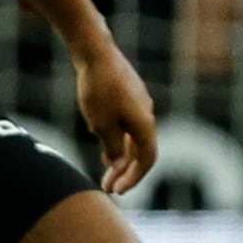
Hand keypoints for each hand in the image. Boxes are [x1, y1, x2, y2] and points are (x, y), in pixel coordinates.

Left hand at [73, 42, 157, 195]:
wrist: (95, 52)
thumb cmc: (97, 89)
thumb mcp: (100, 124)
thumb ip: (112, 147)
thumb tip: (117, 164)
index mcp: (144, 124)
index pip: (146, 159)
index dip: (133, 178)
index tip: (117, 191)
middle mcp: (147, 115)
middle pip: (140, 151)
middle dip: (125, 172)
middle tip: (109, 188)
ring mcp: (138, 104)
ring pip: (133, 137)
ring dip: (121, 156)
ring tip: (106, 172)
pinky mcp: (128, 95)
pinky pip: (127, 124)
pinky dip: (118, 139)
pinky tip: (105, 145)